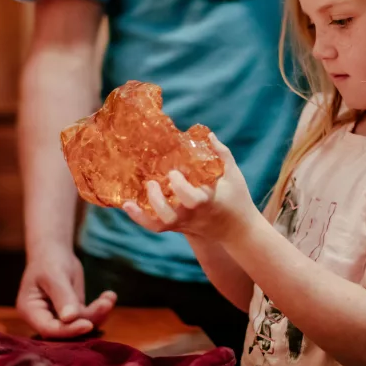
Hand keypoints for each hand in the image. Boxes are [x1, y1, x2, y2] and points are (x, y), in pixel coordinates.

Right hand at [16, 247, 116, 338]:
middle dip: (88, 319)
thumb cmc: (49, 260)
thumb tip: (71, 318)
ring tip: (109, 297)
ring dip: (98, 313)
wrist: (55, 251)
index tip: (87, 325)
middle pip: (67, 330)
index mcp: (31, 311)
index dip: (68, 331)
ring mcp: (60, 317)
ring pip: (81, 323)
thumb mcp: (54, 275)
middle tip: (105, 305)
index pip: (48, 328)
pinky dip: (100, 308)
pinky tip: (110, 296)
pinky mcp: (74, 313)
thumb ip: (63, 297)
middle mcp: (44, 318)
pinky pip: (88, 316)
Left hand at [123, 133, 257, 241]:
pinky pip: (154, 226)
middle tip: (153, 182)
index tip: (174, 172)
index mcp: (207, 202)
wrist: (236, 231)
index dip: (179, 187)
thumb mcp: (234, 175)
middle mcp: (192, 216)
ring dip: (144, 211)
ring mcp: (183, 223)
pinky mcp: (176, 227)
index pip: (191, 200)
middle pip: (170, 216)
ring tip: (145, 187)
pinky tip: (128, 204)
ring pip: (160, 224)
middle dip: (158, 201)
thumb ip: (222, 154)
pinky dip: (139, 218)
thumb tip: (207, 135)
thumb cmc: (236, 199)